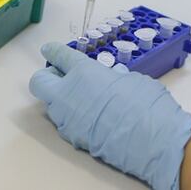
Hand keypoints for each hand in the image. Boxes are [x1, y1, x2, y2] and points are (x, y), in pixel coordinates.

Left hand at [29, 42, 190, 189]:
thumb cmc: (145, 103)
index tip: (49, 50)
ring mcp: (67, 118)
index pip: (59, 56)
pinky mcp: (72, 138)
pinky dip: (74, 117)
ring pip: (51, 104)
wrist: (151, 140)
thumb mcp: (132, 80)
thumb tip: (111, 76)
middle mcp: (68, 94)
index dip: (53, 51)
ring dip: (62, 99)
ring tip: (84, 100)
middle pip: (39, 81)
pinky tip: (93, 118)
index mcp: (84, 72)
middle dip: (47, 76)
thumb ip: (113, 77)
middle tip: (62, 76)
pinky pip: (65, 122)